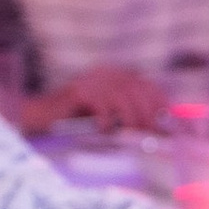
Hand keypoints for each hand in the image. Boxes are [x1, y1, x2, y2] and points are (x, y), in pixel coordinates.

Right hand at [27, 64, 172, 134]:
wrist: (42, 116)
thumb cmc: (77, 119)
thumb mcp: (109, 113)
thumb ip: (130, 114)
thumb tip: (156, 127)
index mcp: (115, 74)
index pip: (147, 84)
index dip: (160, 102)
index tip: (167, 123)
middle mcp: (105, 73)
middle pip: (137, 90)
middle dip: (148, 114)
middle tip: (149, 135)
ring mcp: (91, 80)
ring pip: (123, 98)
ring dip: (131, 119)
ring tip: (129, 135)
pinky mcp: (78, 90)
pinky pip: (102, 105)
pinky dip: (107, 121)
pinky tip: (103, 130)